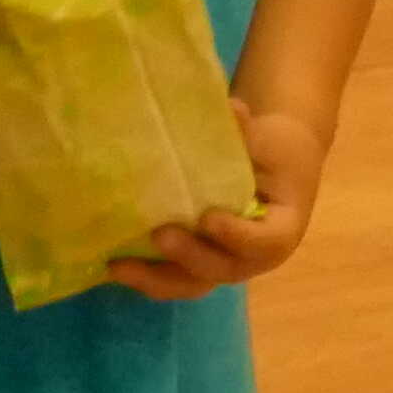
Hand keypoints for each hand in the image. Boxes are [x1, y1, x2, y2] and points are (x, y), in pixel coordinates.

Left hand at [104, 100, 325, 299]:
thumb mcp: (268, 142)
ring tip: (118, 268)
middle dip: (190, 257)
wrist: (273, 167)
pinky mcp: (198, 261)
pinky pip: (175, 276)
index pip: (266, 242)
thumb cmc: (273, 153)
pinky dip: (147, 275)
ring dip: (157, 279)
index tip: (208, 218)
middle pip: (225, 270)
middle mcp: (253, 256)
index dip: (237, 235)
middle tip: (160, 236)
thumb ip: (248, 134)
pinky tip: (112, 265)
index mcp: (280, 228)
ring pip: (194, 283)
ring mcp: (225, 262)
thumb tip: (231, 109)